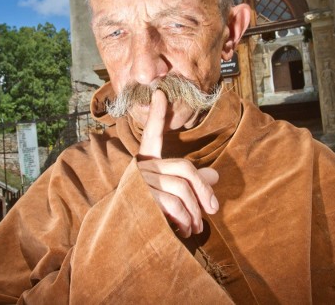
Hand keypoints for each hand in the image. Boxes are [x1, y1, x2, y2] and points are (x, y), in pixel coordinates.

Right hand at [136, 89, 218, 237]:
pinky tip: (185, 231)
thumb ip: (191, 184)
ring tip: (198, 228)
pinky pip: (173, 204)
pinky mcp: (141, 198)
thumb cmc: (149, 215)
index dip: (158, 115)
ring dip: (195, 212)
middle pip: (184, 168)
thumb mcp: (170, 197)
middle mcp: (141, 169)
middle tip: (213, 209)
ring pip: (181, 189)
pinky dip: (185, 219)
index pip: (153, 136)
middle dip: (203, 189)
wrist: (119, 241)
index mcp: (146, 164)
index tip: (160, 93)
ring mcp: (140, 183)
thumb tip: (215, 176)